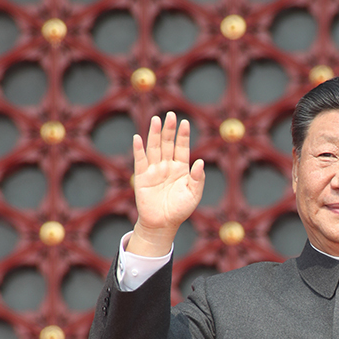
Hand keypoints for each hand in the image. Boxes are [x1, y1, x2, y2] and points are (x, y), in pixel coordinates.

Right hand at [128, 112, 204, 256]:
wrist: (163, 224)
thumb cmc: (180, 210)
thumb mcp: (193, 195)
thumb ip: (197, 179)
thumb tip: (200, 162)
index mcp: (181, 169)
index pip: (182, 148)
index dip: (183, 136)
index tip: (184, 122)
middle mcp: (167, 166)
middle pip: (167, 144)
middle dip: (169, 130)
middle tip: (170, 115)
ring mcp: (154, 170)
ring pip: (154, 148)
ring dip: (154, 134)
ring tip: (156, 119)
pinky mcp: (142, 177)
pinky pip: (140, 160)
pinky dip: (139, 149)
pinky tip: (138, 137)